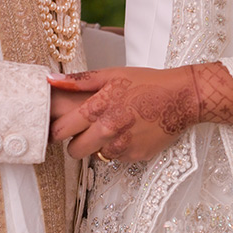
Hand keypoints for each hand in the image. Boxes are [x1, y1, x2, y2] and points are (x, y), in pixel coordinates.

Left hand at [48, 63, 232, 161]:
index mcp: (98, 108)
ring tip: (115, 127)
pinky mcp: (136, 156)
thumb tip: (50, 81)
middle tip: (87, 130)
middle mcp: (108, 130)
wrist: (182, 97)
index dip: (58, 129)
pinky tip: (131, 133)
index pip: (60, 131)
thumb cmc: (147, 83)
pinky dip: (119, 148)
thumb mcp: (112, 75)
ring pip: (95, 155)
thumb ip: (79, 81)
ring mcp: (122, 146)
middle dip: (76, 142)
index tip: (62, 127)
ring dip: (100, 145)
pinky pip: (117, 157)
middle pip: (74, 151)